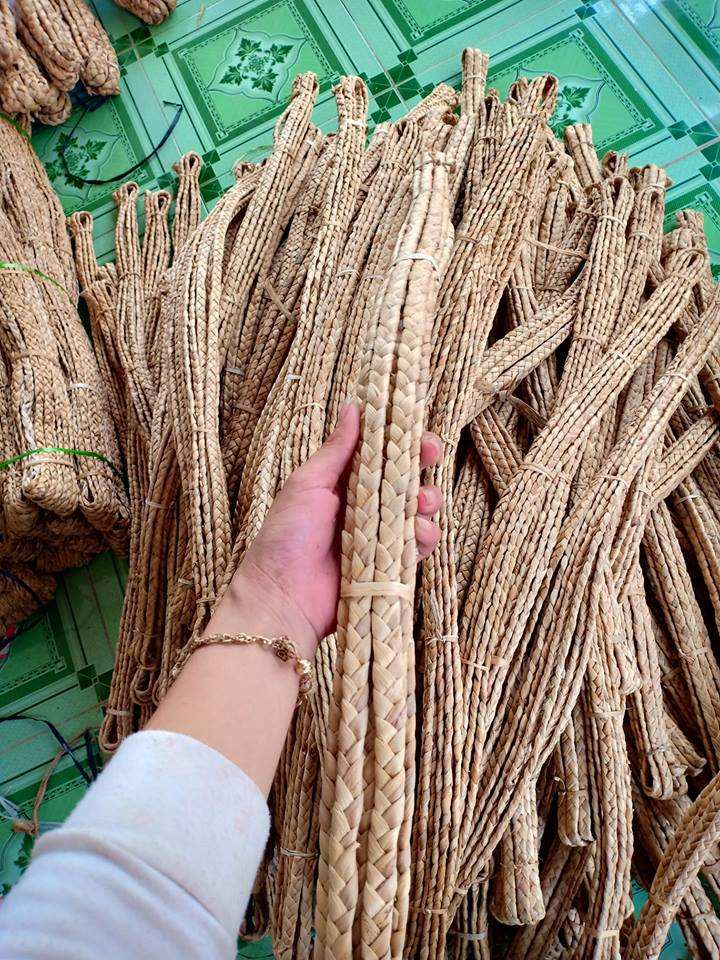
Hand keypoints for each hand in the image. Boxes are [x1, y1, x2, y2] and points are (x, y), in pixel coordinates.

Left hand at [228, 402, 443, 653]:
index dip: (401, 438)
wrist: (283, 597)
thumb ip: (336, 450)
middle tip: (430, 454)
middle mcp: (364, 505)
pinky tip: (419, 534)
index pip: (379, 453)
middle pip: (405, 478)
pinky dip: (425, 537)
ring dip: (427, 500)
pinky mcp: (389, 565)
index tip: (416, 425)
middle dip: (422, 464)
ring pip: (417, 510)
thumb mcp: (307, 484)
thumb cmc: (287, 537)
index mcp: (342, 482)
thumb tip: (353, 407)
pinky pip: (417, 546)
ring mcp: (378, 535)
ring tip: (420, 503)